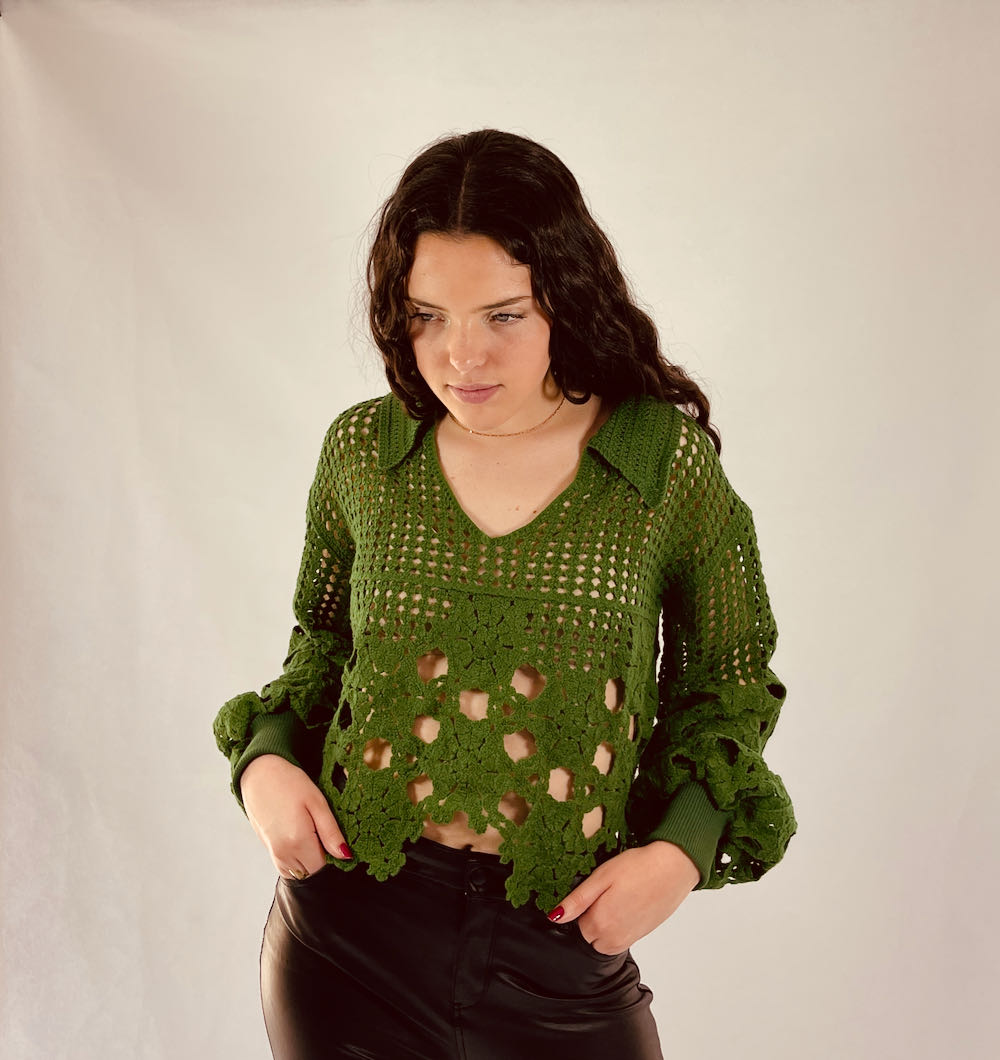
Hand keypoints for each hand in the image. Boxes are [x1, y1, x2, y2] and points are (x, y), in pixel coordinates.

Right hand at [239, 754, 351, 879]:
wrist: (260, 774)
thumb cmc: (289, 783)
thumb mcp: (317, 802)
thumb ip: (331, 833)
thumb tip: (345, 856)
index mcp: (298, 841)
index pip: (323, 868)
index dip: (333, 856)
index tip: (333, 837)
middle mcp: (283, 854)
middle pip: (311, 872)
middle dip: (321, 858)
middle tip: (321, 830)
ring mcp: (274, 854)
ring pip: (299, 872)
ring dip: (308, 859)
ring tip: (309, 830)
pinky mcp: (268, 850)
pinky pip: (288, 866)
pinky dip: (297, 857)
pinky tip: (299, 834)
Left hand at [549, 841, 699, 953]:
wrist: (674, 867)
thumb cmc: (638, 867)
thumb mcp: (601, 877)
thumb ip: (577, 900)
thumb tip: (555, 917)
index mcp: (600, 923)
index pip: (577, 925)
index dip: (584, 906)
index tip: (595, 891)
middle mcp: (614, 938)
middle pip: (591, 935)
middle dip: (593, 917)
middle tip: (608, 891)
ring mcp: (630, 938)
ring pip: (605, 939)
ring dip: (606, 923)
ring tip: (619, 896)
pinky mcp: (642, 935)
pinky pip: (621, 938)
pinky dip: (620, 925)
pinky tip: (629, 902)